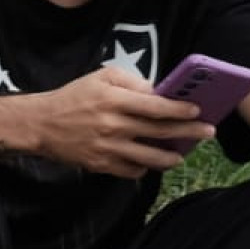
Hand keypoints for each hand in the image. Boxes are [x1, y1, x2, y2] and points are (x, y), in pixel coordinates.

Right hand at [34, 66, 212, 177]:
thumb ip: (131, 82)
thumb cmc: (74, 96)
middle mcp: (113, 126)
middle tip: (208, 132)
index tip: (198, 110)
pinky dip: (144, 168)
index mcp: (114, 101)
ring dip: (171, 157)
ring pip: (149, 157)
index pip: (156, 107)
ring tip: (182, 154)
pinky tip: (152, 163)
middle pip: (159, 132)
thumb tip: (157, 92)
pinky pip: (131, 171)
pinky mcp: (101, 165)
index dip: (180, 109)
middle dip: (188, 132)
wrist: (42, 124)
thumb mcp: (101, 77)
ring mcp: (108, 148)